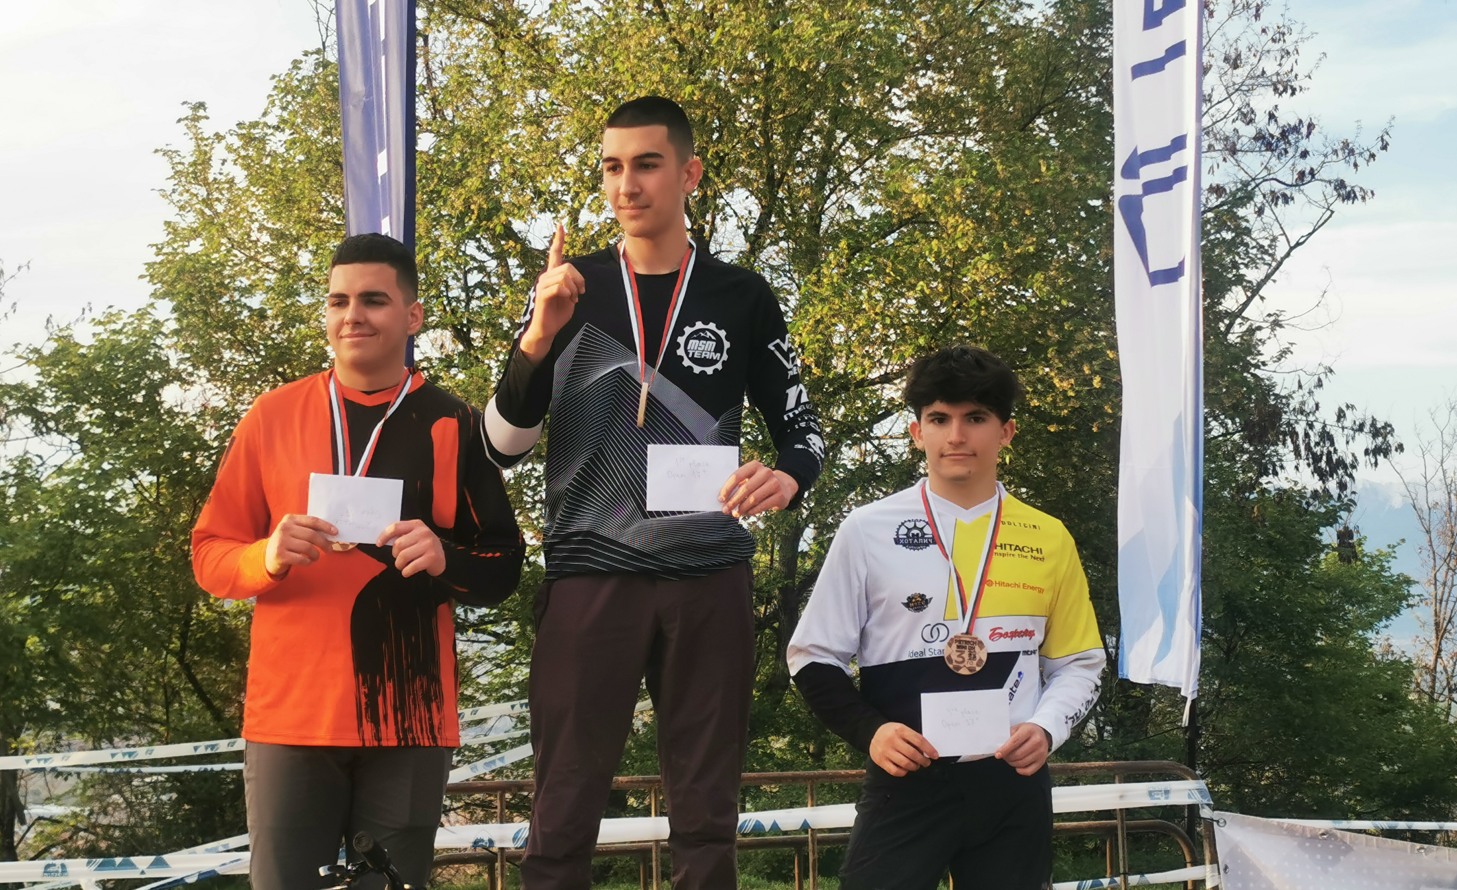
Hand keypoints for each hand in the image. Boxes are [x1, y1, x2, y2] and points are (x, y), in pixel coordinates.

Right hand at [264, 514, 337, 579]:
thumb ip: (308, 529)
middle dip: (324, 543)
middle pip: (312, 535)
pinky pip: (301, 559)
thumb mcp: (294, 531)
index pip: (312, 521)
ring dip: (316, 554)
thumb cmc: (287, 542)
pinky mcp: (280, 554)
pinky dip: (308, 562)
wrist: (267, 556)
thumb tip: (331, 533)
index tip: (336, 532)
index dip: (326, 526)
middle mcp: (284, 528)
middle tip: (330, 549)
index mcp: (290, 519)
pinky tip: (308, 562)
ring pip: (308, 548)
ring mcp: (281, 541)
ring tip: (316, 557)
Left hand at [377, 519, 445, 577]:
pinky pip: (411, 567)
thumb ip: (402, 535)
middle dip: (395, 555)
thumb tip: (382, 540)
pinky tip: (408, 571)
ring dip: (399, 564)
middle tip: (399, 558)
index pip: (396, 527)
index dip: (384, 536)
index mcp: (417, 525)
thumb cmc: (424, 547)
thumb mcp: (415, 536)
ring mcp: (428, 544)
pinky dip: (406, 572)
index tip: (379, 544)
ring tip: (403, 566)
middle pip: (398, 544)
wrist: (442, 558)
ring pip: (403, 556)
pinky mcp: (431, 557)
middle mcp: (424, 532)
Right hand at [520, 223, 585, 363]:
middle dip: (579, 279)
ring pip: (564, 276)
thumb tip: (576, 281)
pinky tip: (569, 300)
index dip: (558, 240)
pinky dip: (568, 293)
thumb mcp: (570, 297)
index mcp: (553, 275)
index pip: (555, 254)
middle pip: (568, 267)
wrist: (547, 330)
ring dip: (574, 288)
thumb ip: (573, 285)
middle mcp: (546, 277)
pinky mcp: (542, 295)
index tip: (561, 225)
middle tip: (580, 293)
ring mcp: (542, 285)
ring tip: (573, 299)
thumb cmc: (558, 314)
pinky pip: (559, 287)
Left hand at [718, 461, 798, 517]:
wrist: (783, 485)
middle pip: (745, 488)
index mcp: (755, 465)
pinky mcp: (780, 496)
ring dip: (742, 508)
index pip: (737, 476)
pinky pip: (761, 506)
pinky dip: (751, 511)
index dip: (727, 488)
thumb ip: (739, 485)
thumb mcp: (751, 479)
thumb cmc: (760, 483)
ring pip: (753, 498)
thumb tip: (724, 499)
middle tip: (726, 509)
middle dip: (733, 501)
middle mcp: (766, 472)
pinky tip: (746, 513)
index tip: (721, 498)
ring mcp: (774, 484)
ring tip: (735, 513)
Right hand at [869, 723, 937, 776]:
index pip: (919, 740)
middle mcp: (892, 740)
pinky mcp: (880, 760)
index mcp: (900, 730)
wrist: (873, 733)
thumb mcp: (902, 729)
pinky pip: (895, 771)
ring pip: (905, 763)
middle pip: (913, 754)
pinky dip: (904, 772)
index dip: (929, 749)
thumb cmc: (892, 732)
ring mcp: (885, 751)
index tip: (935, 755)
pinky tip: (906, 769)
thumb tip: (927, 751)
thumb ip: (913, 738)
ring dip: (914, 767)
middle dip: (923, 760)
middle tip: (926, 763)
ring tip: (916, 765)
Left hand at [995, 722, 1051, 775]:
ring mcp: (1041, 752)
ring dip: (1012, 763)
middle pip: (1018, 754)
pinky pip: (1028, 771)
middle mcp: (1037, 741)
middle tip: (1003, 756)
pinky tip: (1017, 766)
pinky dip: (1020, 770)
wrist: (1042, 734)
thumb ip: (1008, 735)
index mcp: (1029, 731)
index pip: (1015, 742)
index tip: (997, 754)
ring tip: (1009, 759)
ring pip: (1022, 763)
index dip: (1005, 749)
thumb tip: (999, 747)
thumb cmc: (1026, 731)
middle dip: (1007, 757)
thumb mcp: (1017, 728)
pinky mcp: (1042, 761)